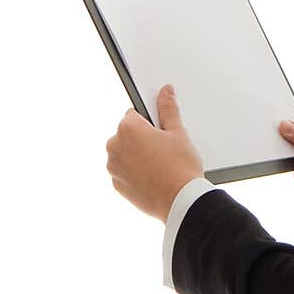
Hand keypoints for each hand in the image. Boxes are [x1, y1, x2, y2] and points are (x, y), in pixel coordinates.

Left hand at [106, 85, 204, 221]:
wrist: (180, 201)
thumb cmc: (180, 168)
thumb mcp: (178, 133)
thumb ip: (168, 109)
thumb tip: (165, 91)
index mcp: (128, 128)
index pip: (133, 114)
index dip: (149, 122)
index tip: (160, 131)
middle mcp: (114, 146)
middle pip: (127, 134)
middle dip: (142, 139)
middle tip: (164, 150)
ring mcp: (113, 167)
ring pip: (124, 154)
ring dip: (137, 156)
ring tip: (160, 166)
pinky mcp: (116, 185)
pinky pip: (124, 172)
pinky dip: (135, 173)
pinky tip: (154, 178)